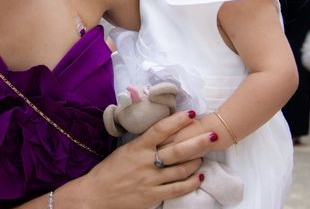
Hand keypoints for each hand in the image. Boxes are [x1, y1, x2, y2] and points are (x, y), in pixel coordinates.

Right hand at [74, 111, 211, 208]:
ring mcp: (150, 180)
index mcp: (137, 147)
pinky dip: (191, 183)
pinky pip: (177, 189)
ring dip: (196, 162)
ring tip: (205, 155)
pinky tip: (199, 177)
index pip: (161, 129)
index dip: (178, 120)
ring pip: (181, 170)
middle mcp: (146, 162)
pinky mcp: (152, 196)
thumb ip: (143, 142)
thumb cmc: (109, 170)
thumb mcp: (124, 150)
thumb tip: (162, 131)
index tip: (191, 113)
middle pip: (178, 150)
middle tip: (213, 135)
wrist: (96, 194)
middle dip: (198, 142)